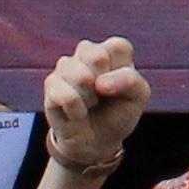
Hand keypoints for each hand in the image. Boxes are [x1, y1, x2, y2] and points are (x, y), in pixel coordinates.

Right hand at [39, 36, 151, 177]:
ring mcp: (66, 66)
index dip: (121, 73)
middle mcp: (86, 53)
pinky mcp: (51, 84)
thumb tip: (99, 82)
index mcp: (111, 51)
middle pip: (97, 56)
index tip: (122, 89)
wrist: (96, 141)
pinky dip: (76, 111)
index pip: (118, 47)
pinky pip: (65, 95)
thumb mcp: (137, 97)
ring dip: (90, 100)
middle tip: (103, 97)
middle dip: (105, 85)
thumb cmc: (118, 113)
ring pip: (80, 77)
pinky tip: (77, 113)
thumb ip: (131, 81)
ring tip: (90, 105)